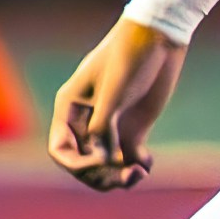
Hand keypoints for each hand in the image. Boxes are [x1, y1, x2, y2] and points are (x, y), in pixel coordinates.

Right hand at [51, 20, 184, 190]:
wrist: (158, 40)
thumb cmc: (129, 57)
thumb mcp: (113, 91)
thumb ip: (103, 125)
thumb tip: (101, 158)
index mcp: (70, 109)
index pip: (61, 149)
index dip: (77, 165)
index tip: (102, 163)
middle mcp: (87, 121)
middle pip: (83, 163)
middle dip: (101, 176)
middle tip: (126, 177)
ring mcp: (110, 125)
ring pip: (107, 164)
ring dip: (120, 175)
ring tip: (140, 172)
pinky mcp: (133, 127)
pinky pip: (129, 157)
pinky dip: (137, 165)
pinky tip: (148, 162)